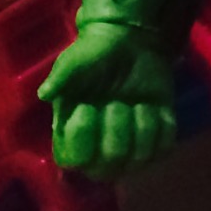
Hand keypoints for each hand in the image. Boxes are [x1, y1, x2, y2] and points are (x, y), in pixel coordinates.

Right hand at [40, 20, 177, 177]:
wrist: (131, 42)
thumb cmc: (94, 56)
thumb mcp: (73, 62)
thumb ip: (60, 78)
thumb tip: (44, 94)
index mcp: (71, 136)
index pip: (74, 161)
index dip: (82, 135)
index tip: (86, 106)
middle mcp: (99, 150)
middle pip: (109, 169)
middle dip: (116, 129)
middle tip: (117, 102)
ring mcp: (130, 147)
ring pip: (140, 159)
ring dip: (141, 125)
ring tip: (137, 103)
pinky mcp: (158, 138)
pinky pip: (165, 147)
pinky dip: (162, 124)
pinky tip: (155, 107)